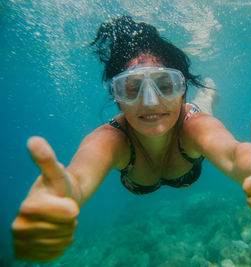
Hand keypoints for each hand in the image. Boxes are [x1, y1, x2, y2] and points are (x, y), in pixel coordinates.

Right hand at [12, 137, 78, 260]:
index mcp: (27, 206)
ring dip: (66, 233)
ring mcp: (20, 242)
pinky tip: (54, 235)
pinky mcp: (25, 254)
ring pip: (62, 243)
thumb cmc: (58, 187)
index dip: (72, 208)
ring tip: (58, 222)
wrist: (54, 205)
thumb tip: (34, 140)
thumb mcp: (57, 172)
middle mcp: (18, 226)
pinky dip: (60, 246)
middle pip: (65, 230)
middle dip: (70, 221)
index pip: (69, 213)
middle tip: (61, 212)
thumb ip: (47, 159)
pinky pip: (56, 254)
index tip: (64, 201)